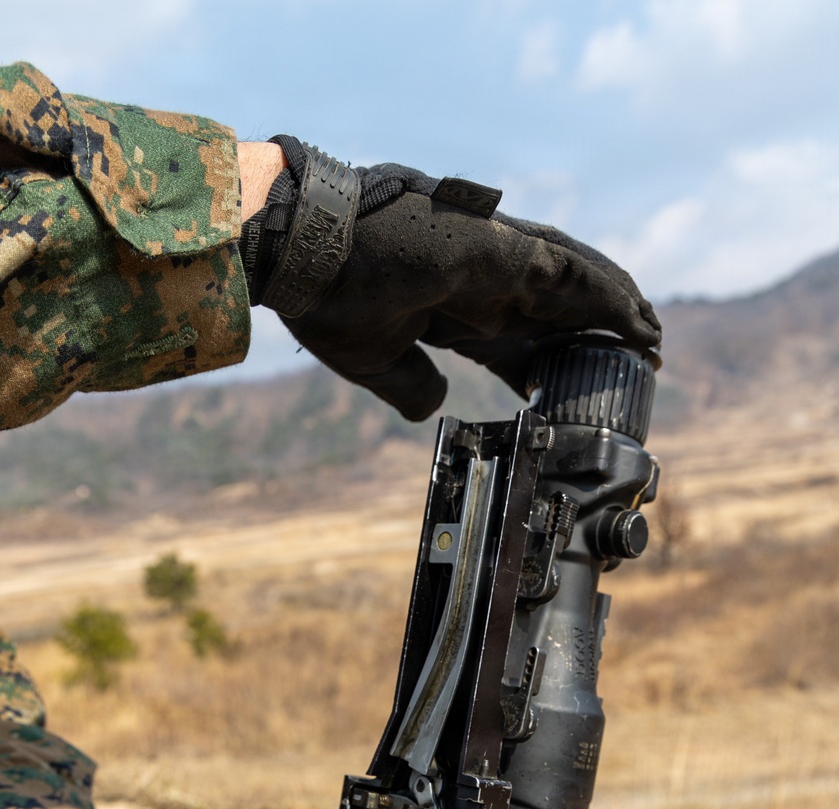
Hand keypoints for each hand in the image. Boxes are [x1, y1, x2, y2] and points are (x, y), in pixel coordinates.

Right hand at [241, 140, 660, 420]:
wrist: (307, 256)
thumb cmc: (330, 302)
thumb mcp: (377, 361)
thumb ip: (411, 385)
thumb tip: (434, 407)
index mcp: (452, 305)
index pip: (516, 340)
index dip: (548, 364)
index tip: (568, 388)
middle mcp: (481, 279)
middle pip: (556, 311)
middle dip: (595, 337)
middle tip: (634, 363)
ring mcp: (496, 259)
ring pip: (577, 284)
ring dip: (618, 313)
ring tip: (653, 341)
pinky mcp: (504, 248)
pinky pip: (576, 272)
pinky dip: (612, 296)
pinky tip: (640, 320)